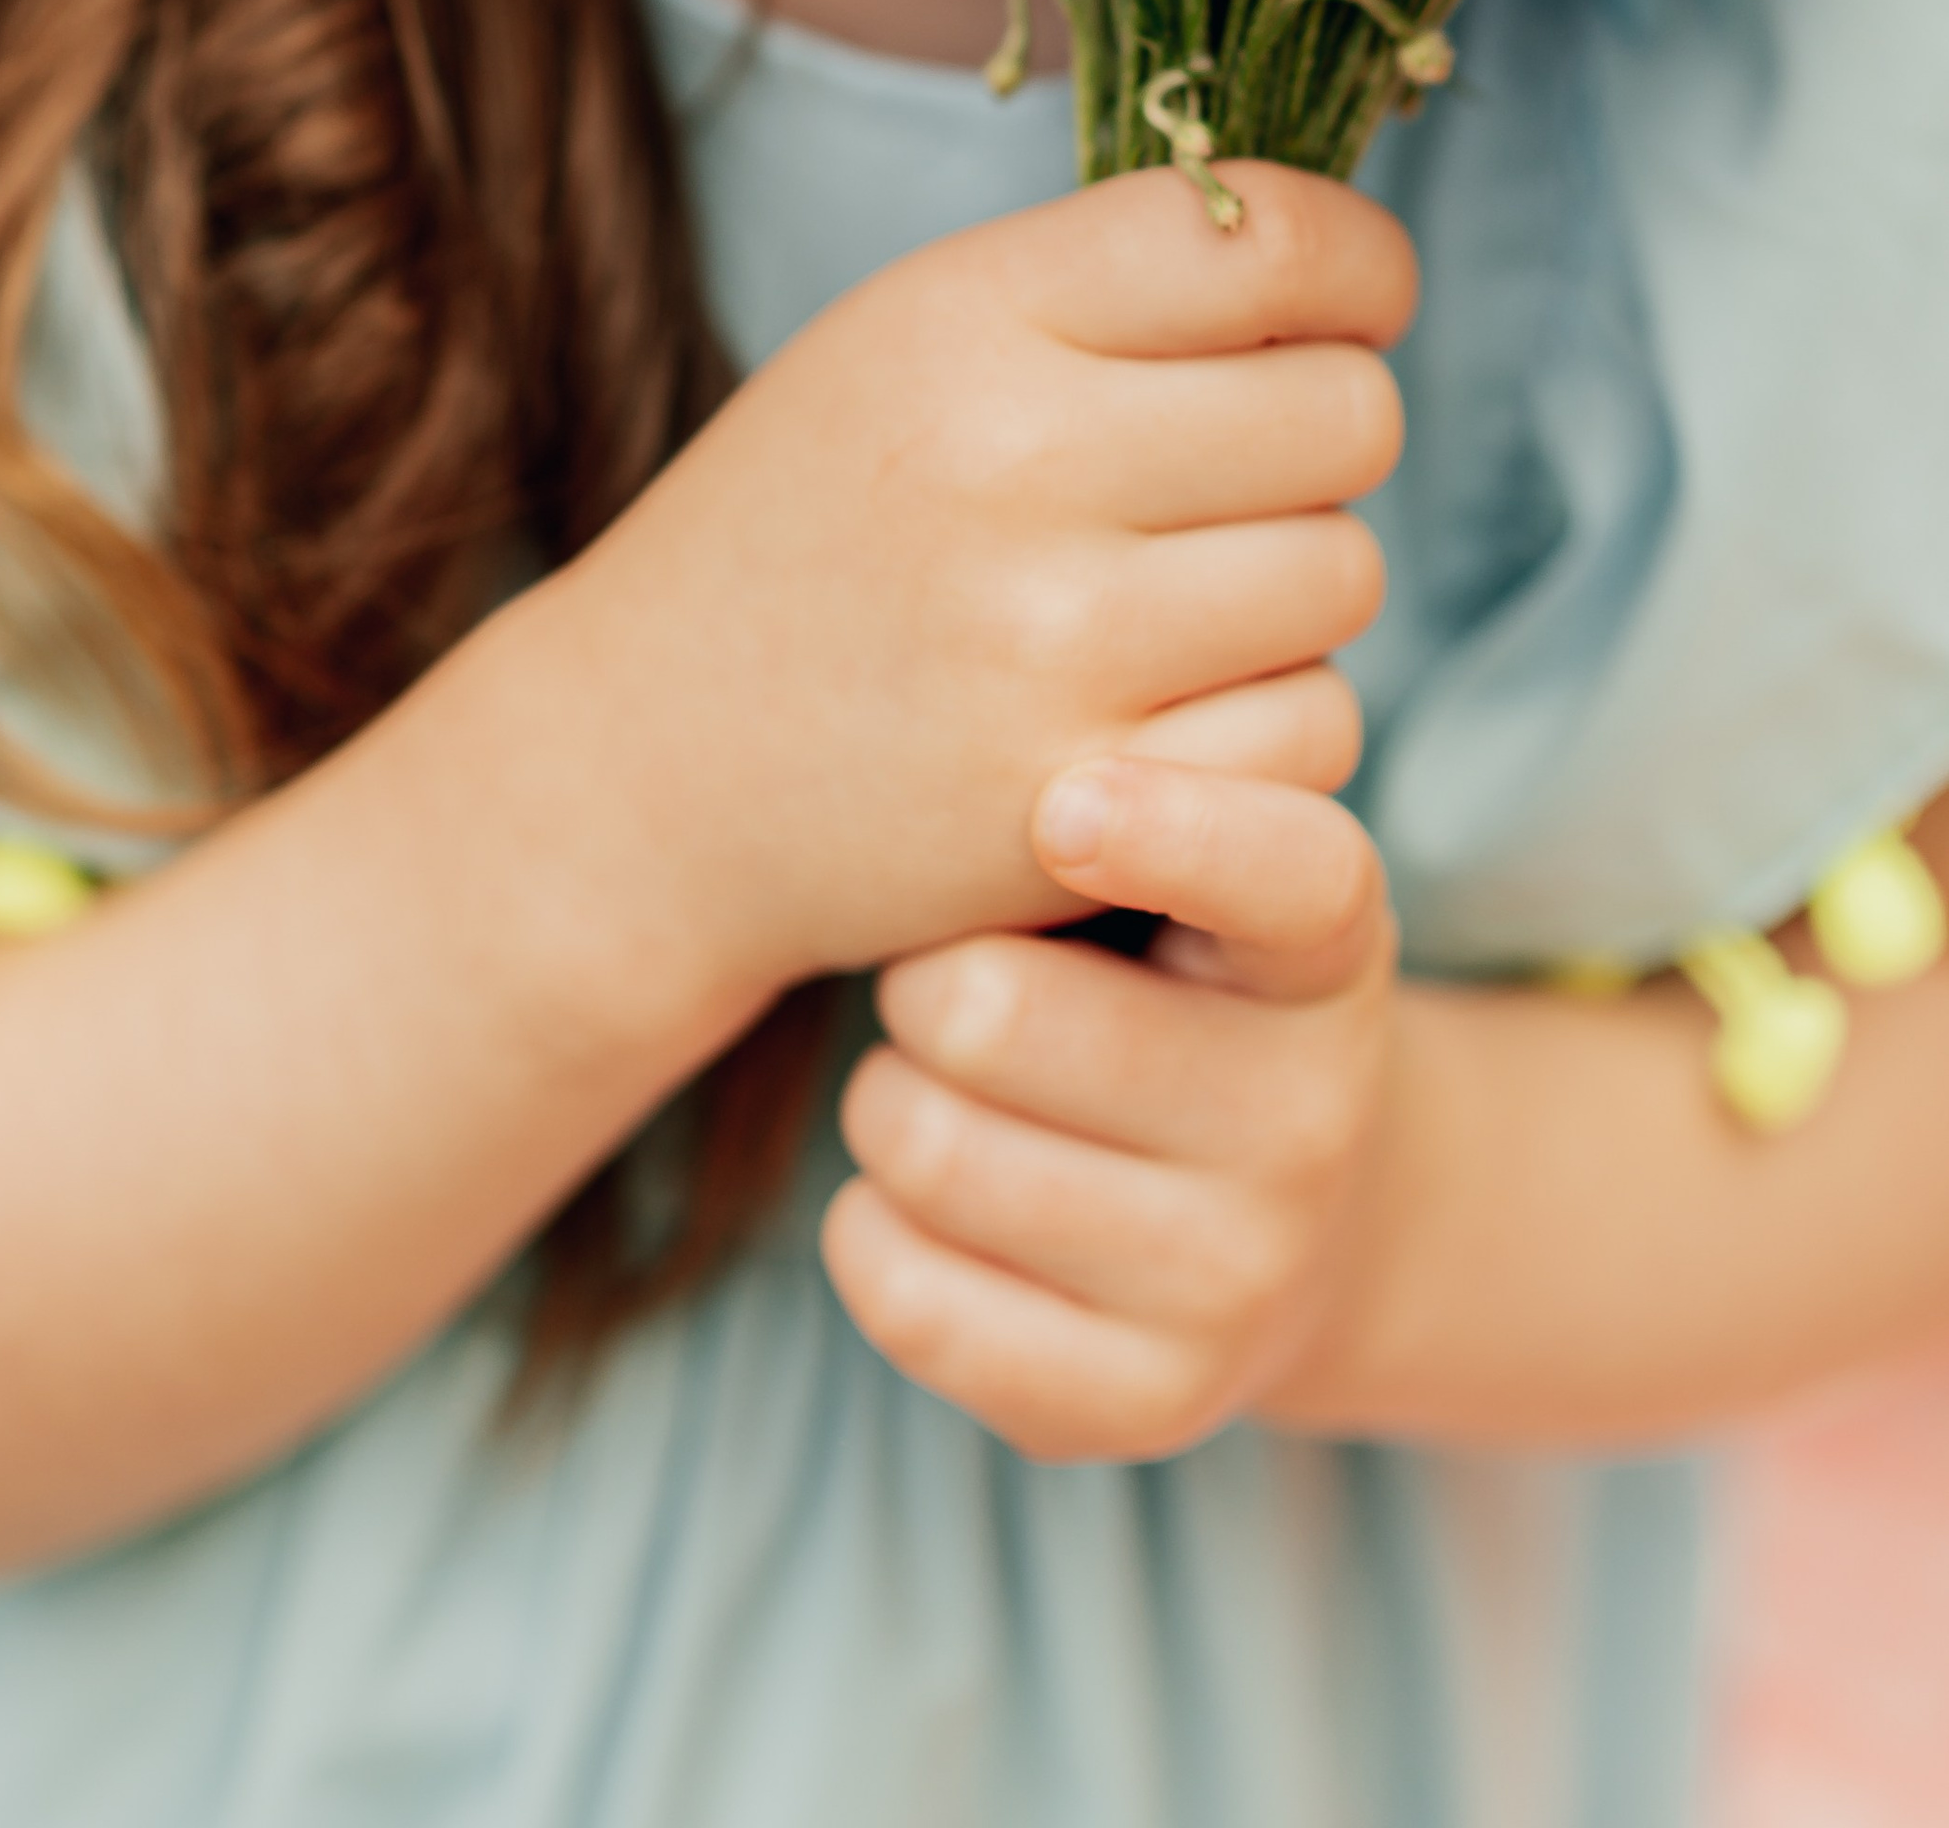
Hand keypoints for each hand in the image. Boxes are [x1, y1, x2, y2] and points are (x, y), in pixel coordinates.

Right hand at [548, 159, 1411, 996]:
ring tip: (1173, 600)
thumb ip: (1108, 283)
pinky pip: (1312, 735)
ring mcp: (1050, 640)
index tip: (1350, 309)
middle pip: (1349, 414)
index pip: (1270, 237)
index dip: (1359, 268)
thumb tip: (1345, 259)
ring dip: (1293, 591)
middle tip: (1229, 477)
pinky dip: (1267, 732)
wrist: (646, 765)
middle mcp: (1015, 457)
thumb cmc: (816, 525)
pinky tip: (1163, 713)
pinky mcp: (1082, 799)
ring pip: (1346, 577)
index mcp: (972, 311)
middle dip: (1321, 442)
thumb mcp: (909, 339)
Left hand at [822, 750, 1396, 1461]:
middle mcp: (1310, 1122)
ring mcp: (1239, 1280)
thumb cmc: (1176, 986)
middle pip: (985, 1011)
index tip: (1062, 805)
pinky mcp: (1147, 1405)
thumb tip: (1002, 790)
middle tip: (954, 984)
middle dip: (924, 980)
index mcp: (1325, 955)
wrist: (1294, 1226)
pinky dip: (869, 1229)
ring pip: (924, 1147)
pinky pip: (904, 1293)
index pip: (1294, 876)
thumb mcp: (1189, 873)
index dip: (1175, 831)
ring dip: (889, 1099)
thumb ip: (1106, 797)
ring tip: (952, 1091)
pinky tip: (933, 1205)